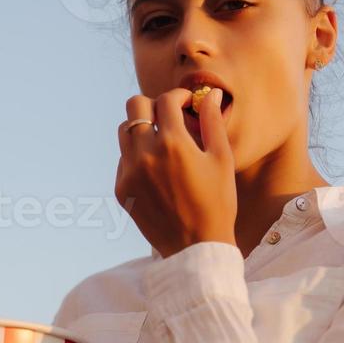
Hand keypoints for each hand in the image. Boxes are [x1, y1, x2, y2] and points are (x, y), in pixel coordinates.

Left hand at [116, 87, 236, 258]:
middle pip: (135, 105)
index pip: (166, 100)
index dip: (179, 96)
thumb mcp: (221, 160)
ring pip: (124, 130)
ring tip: (161, 141)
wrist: (196, 247)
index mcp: (173, 144)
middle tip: (169, 116)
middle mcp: (145, 154)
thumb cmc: (217, 203)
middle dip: (153, 104)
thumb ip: (212, 122)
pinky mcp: (122, 189)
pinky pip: (123, 159)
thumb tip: (211, 95)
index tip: (187, 103)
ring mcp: (129, 172)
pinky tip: (157, 169)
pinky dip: (137, 155)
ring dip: (141, 127)